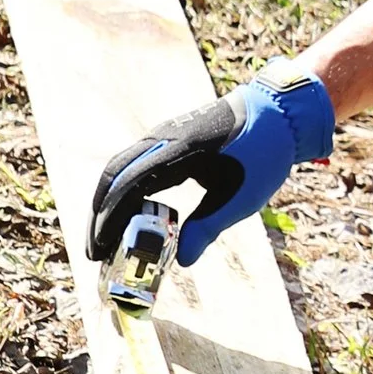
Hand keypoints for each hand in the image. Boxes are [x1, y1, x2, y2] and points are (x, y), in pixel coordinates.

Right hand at [87, 62, 334, 270]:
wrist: (276, 112)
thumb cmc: (263, 153)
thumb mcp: (242, 197)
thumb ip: (210, 227)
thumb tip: (183, 261)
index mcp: (179, 151)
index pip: (128, 187)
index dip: (108, 221)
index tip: (100, 250)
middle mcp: (161, 138)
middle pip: (113, 179)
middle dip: (100, 218)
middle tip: (96, 253)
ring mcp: (161, 135)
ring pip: (120, 170)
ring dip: (108, 204)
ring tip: (105, 240)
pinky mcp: (165, 138)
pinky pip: (133, 165)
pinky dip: (123, 192)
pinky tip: (126, 216)